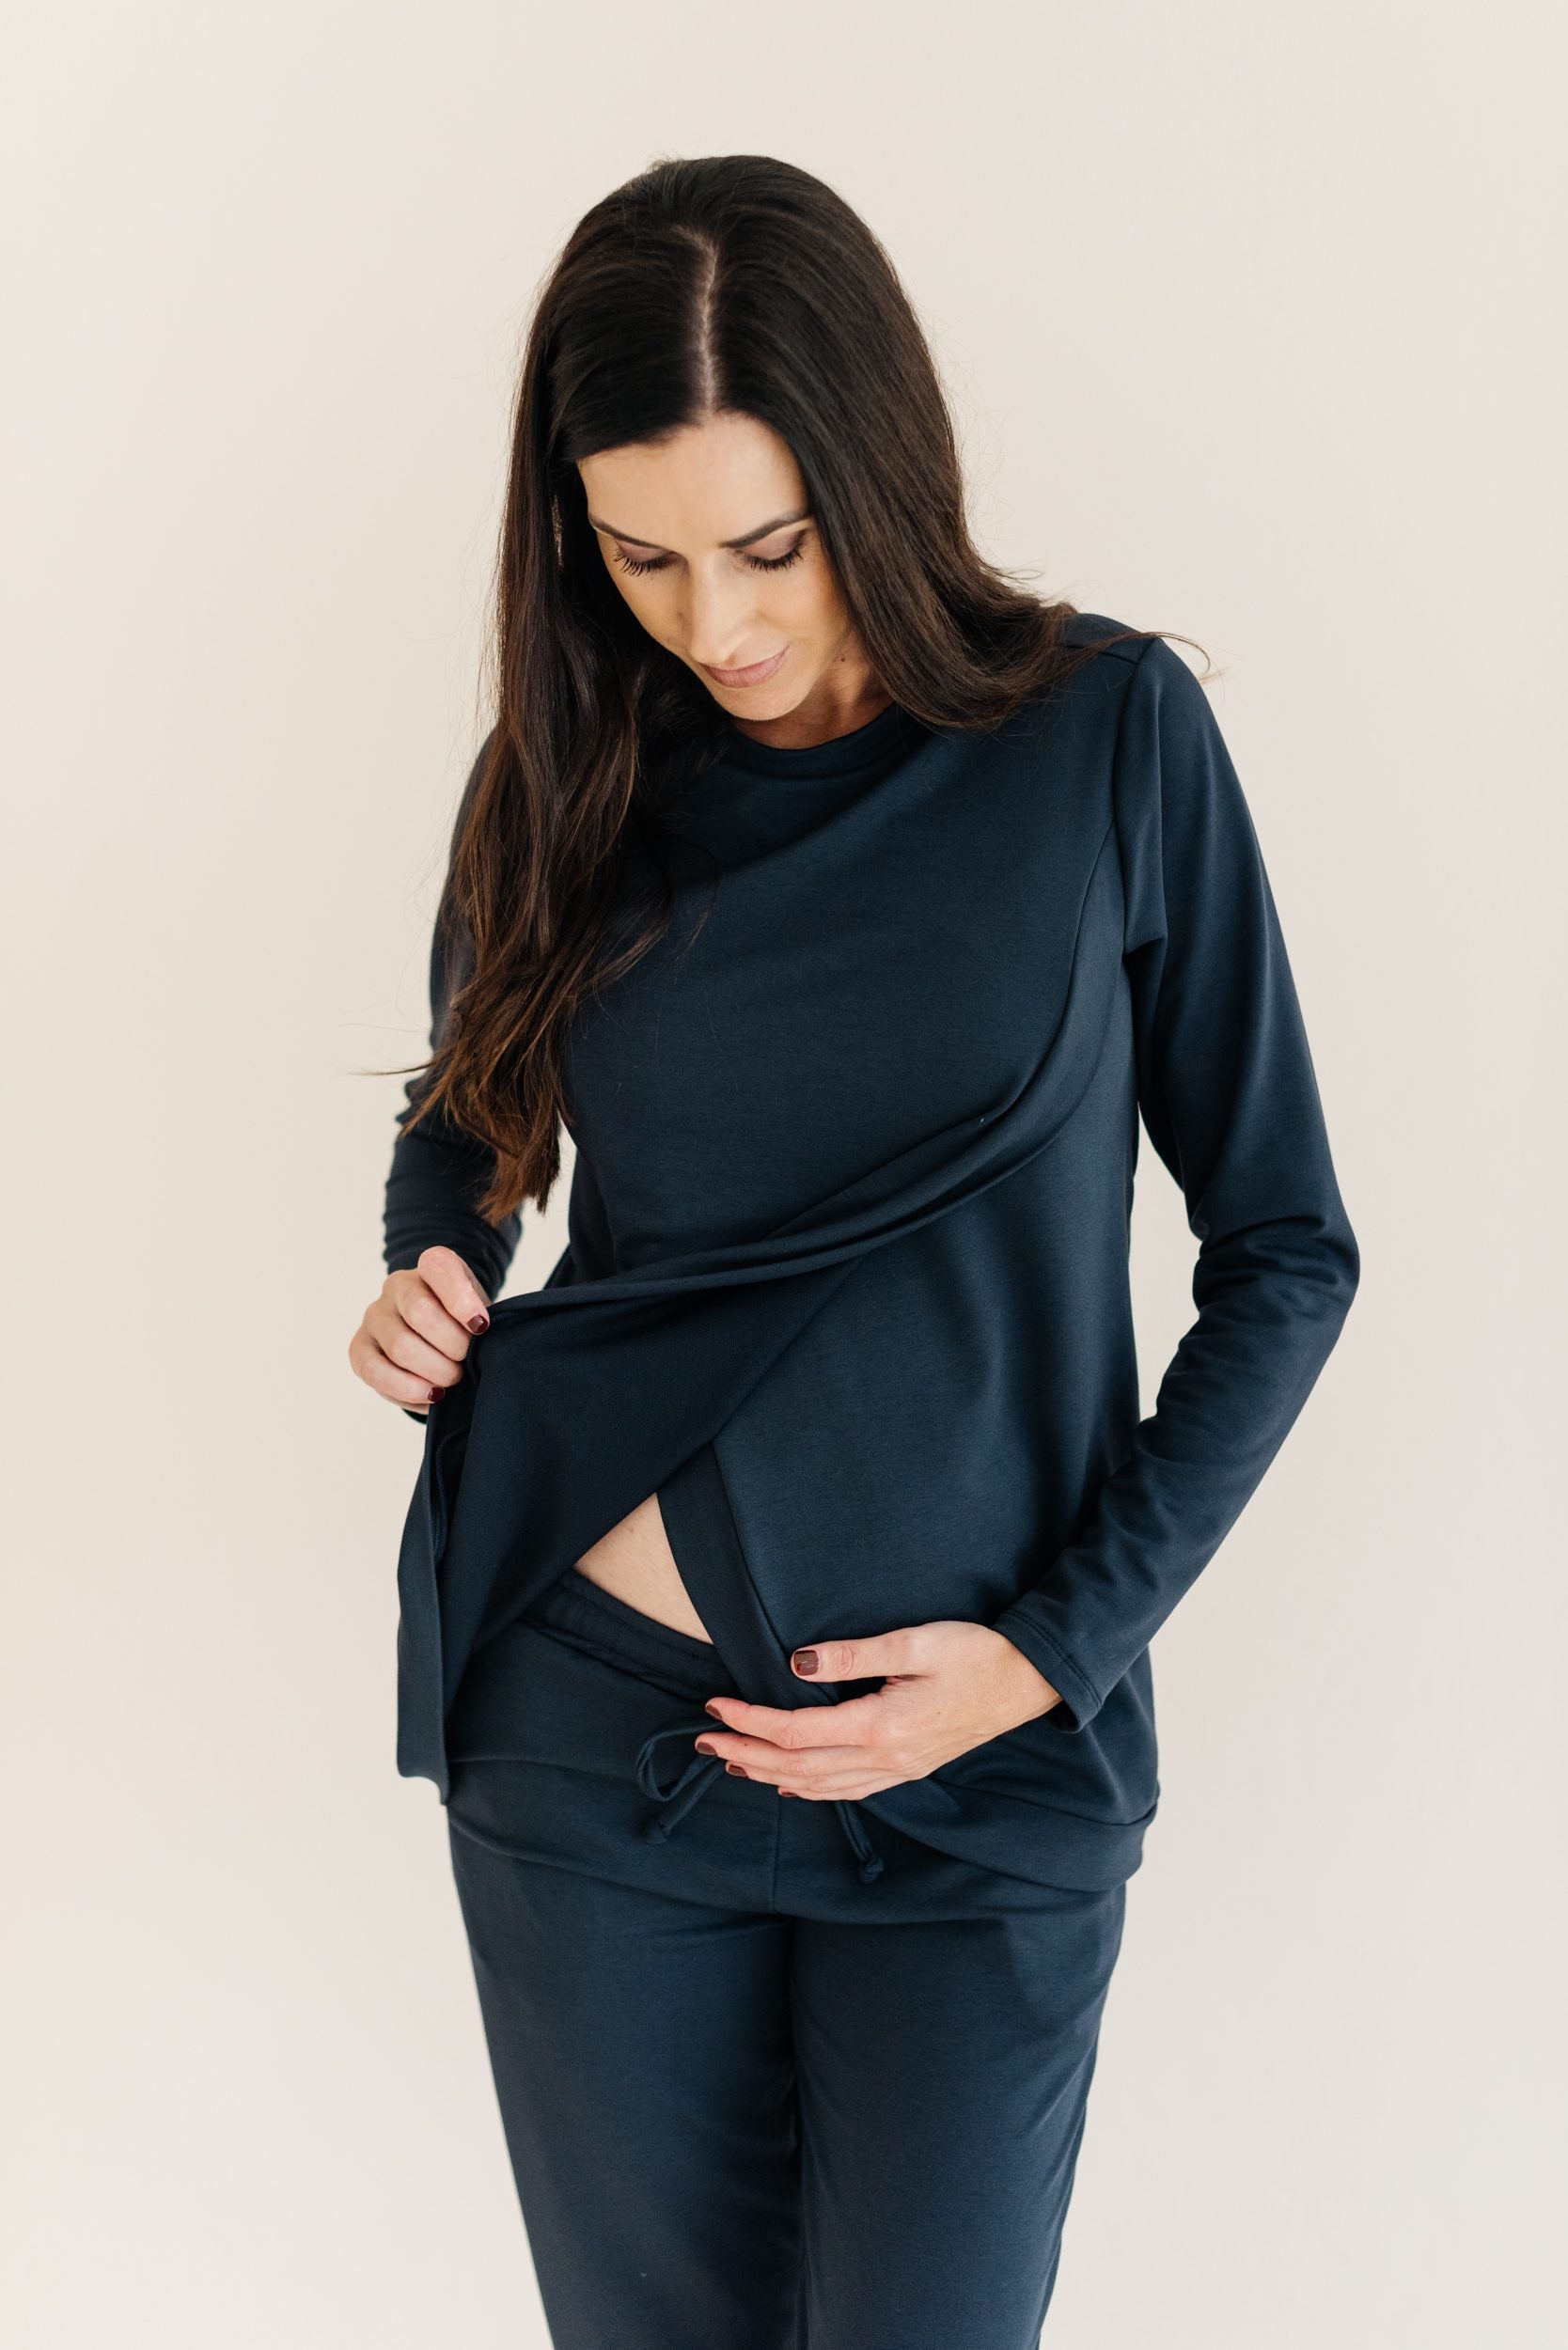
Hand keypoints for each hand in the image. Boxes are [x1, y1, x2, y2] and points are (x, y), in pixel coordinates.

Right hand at [347, 1244, 491, 1414]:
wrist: (441, 1342)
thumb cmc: (464, 1327)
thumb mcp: (481, 1314)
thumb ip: (480, 1320)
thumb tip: (478, 1338)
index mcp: (430, 1267)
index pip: (439, 1266)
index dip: (461, 1298)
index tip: (481, 1327)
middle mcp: (397, 1285)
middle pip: (419, 1311)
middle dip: (452, 1345)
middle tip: (467, 1361)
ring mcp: (374, 1315)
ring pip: (400, 1346)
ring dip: (434, 1371)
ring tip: (452, 1380)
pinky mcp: (359, 1348)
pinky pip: (375, 1371)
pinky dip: (408, 1389)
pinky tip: (432, 1395)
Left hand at [695, 1620, 1065, 1800]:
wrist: (1029, 1681)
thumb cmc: (976, 1653)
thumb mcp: (914, 1642)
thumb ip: (853, 1654)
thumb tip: (797, 1664)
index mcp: (882, 1727)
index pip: (795, 1732)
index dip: (749, 1720)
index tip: (715, 1704)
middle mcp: (886, 1759)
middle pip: (797, 1767)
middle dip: (746, 1753)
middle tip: (703, 1740)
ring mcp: (898, 1770)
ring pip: (819, 1785)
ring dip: (770, 1775)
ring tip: (733, 1762)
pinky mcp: (909, 1768)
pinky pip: (847, 1790)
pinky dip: (810, 1789)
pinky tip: (792, 1784)